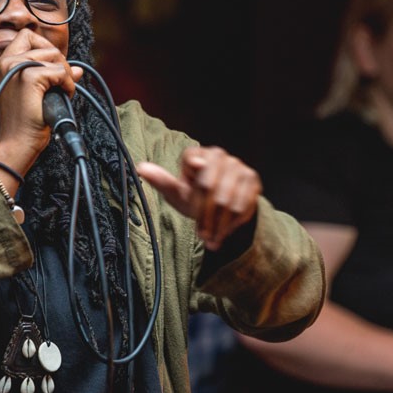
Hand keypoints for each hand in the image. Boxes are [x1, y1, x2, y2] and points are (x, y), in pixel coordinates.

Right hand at [0, 29, 82, 172]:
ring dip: (65, 74)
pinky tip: (64, 96)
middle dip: (59, 61)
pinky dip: (68, 84)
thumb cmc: (26, 123)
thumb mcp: (38, 92)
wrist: (17, 144)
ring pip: (54, 55)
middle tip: (60, 83)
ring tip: (61, 92)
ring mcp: (16, 67)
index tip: (51, 69)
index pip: (27, 35)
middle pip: (45, 44)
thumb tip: (77, 69)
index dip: (45, 48)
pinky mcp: (29, 77)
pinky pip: (61, 72)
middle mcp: (5, 61)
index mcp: (3, 63)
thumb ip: (53, 75)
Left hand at [135, 146, 261, 250]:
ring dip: (219, 225)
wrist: (222, 207)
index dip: (192, 195)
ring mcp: (238, 166)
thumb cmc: (194, 198)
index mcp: (197, 153)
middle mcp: (219, 155)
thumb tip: (140, 167)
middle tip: (201, 236)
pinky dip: (233, 223)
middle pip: (210, 188)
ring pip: (228, 201)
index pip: (193, 169)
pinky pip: (244, 205)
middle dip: (205, 216)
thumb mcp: (176, 193)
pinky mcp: (252, 178)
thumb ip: (161, 181)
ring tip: (212, 238)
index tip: (190, 206)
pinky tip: (226, 230)